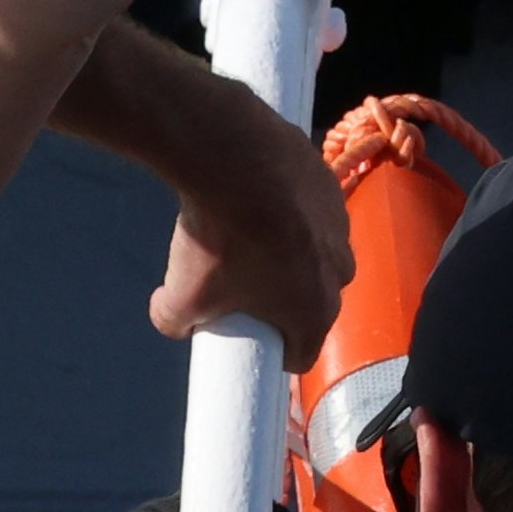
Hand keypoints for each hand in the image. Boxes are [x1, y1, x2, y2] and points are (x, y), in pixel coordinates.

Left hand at [147, 84, 344, 346]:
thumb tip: (171, 318)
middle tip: (239, 286)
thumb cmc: (217, 239)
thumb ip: (173, 321)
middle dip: (281, 302)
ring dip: (290, 254)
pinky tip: (257, 201)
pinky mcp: (330, 185)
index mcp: (315, 312)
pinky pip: (310, 213)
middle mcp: (341, 274)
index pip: (300, 354)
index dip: (270, 352)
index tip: (246, 337)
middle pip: (311, 303)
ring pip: (315, 255)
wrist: (234, 157)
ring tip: (246, 237)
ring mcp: (340, 227)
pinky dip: (289, 212)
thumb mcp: (181, 297)